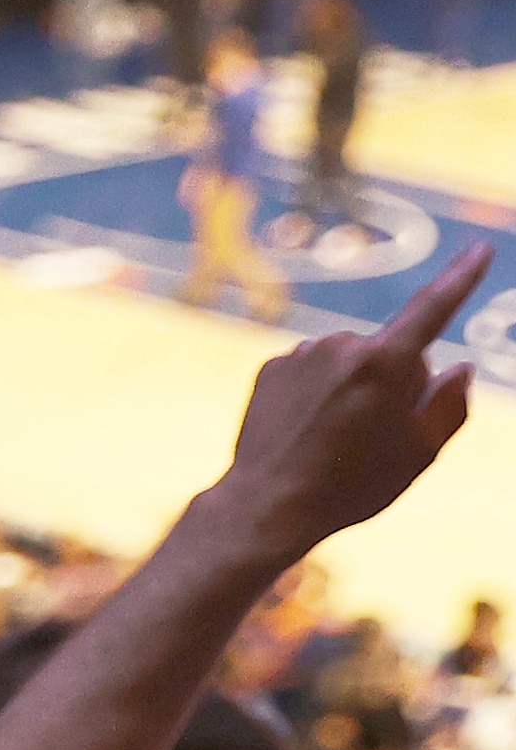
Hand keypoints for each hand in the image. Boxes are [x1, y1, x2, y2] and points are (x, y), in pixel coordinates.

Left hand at [204, 246, 483, 566]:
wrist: (268, 502)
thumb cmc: (354, 483)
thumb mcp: (421, 452)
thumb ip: (448, 403)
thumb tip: (457, 366)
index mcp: (385, 363)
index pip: (433, 309)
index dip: (461, 277)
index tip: (480, 248)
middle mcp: (341, 345)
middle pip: (392, 353)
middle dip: (396, 383)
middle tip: (376, 436)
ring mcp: (301, 352)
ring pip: (351, 362)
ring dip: (355, 388)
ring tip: (337, 439)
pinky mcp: (271, 365)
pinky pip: (315, 372)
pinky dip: (320, 393)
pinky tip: (308, 430)